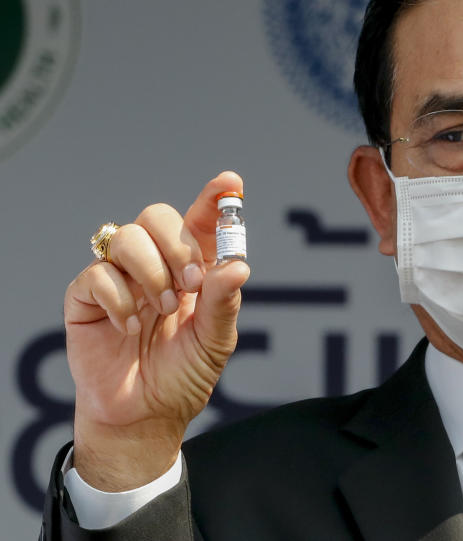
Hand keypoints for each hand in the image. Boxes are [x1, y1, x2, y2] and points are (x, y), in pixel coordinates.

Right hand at [65, 172, 249, 490]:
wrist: (144, 415)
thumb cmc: (184, 375)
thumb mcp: (215, 341)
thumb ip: (224, 302)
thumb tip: (238, 265)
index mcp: (194, 269)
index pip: (202, 221)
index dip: (215, 199)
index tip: (230, 184)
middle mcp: (156, 264)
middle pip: (157, 216)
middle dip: (178, 246)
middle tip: (190, 285)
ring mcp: (119, 276)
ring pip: (127, 237)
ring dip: (151, 273)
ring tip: (162, 311)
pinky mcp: (86, 296)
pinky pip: (97, 273)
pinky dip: (119, 299)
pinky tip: (129, 326)